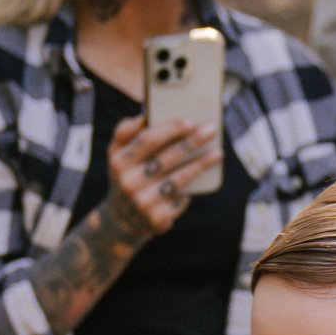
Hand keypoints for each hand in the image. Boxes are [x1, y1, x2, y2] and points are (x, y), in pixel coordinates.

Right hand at [106, 115, 219, 235]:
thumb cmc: (128, 175)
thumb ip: (125, 132)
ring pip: (178, 179)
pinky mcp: (157, 218)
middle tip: (211, 130)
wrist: (123, 218)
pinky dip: (195, 186)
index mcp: (118, 161)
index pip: (147, 140)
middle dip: (191, 142)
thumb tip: (144, 116)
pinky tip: (208, 175)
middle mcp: (128, 182)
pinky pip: (182, 197)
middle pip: (166, 158)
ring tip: (218, 153)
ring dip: (201, 164)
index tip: (190, 121)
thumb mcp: (118, 155)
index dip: (170, 130)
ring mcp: (142, 202)